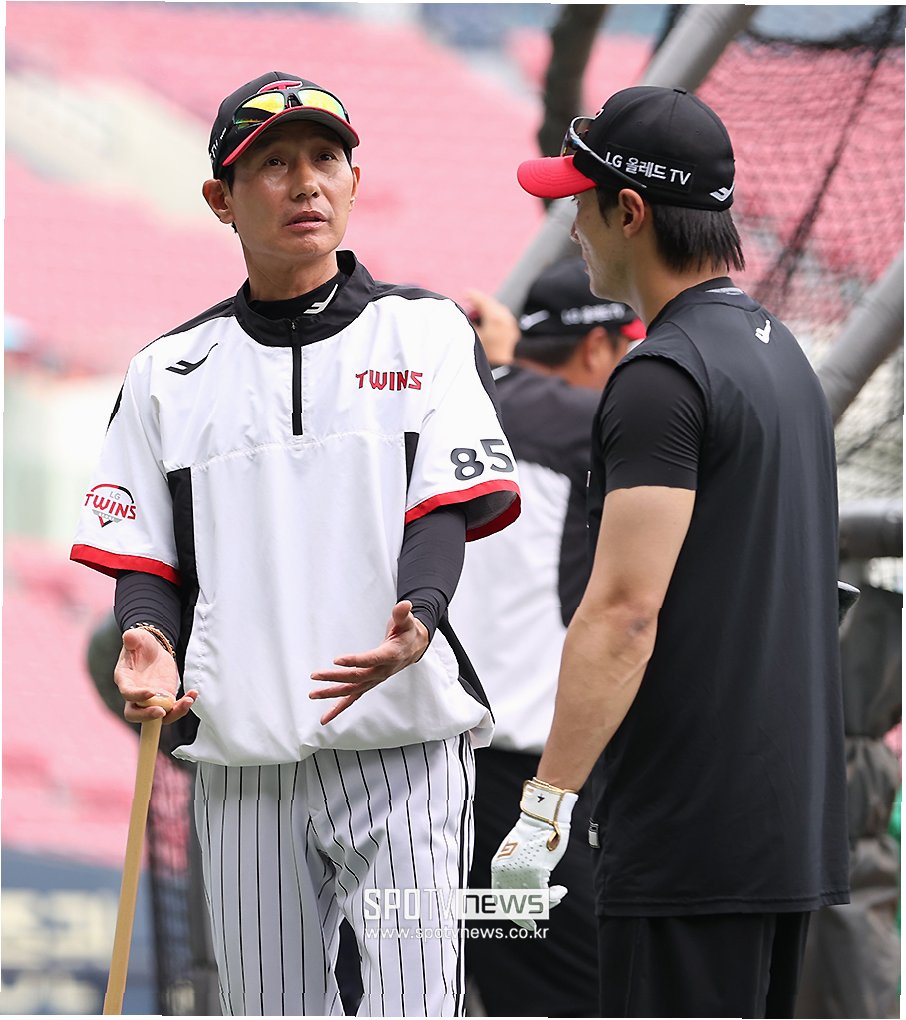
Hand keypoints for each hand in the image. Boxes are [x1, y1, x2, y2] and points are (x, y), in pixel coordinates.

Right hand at [114, 628, 196, 724]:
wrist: (152, 650)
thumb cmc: (141, 644)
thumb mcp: (137, 637)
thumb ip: (132, 637)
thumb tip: (129, 636)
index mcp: (125, 680)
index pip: (127, 693)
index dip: (137, 696)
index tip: (151, 692)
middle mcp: (135, 694)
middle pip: (135, 714)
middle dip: (147, 716)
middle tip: (162, 711)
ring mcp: (150, 700)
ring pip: (158, 716)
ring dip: (174, 712)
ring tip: (188, 701)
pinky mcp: (165, 700)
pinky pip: (173, 709)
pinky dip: (184, 705)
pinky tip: (193, 694)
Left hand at [310, 600, 428, 724]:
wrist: (413, 648)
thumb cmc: (407, 633)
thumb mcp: (406, 621)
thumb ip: (402, 614)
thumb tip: (404, 605)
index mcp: (390, 656)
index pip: (370, 660)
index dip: (354, 660)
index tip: (336, 660)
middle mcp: (382, 671)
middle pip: (356, 677)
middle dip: (335, 677)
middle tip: (316, 675)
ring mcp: (374, 680)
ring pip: (351, 690)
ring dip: (332, 694)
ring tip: (312, 694)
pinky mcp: (369, 684)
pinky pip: (353, 698)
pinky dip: (339, 708)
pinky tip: (325, 717)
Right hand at [466, 289, 519, 365]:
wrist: (501, 367)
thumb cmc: (485, 353)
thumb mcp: (472, 336)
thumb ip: (468, 321)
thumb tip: (462, 313)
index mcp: (494, 317)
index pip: (482, 300)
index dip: (472, 295)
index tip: (465, 294)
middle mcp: (505, 317)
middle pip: (490, 302)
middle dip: (479, 301)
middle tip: (469, 301)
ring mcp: (510, 323)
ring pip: (497, 308)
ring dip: (487, 308)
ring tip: (477, 312)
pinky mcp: (513, 329)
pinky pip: (502, 316)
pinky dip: (493, 314)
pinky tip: (487, 319)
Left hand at [490, 778, 577, 930]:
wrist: (542, 817)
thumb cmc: (534, 833)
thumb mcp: (516, 854)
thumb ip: (515, 872)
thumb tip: (524, 893)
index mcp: (498, 868)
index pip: (499, 899)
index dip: (510, 912)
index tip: (521, 920)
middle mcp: (505, 873)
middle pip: (513, 906)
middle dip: (524, 918)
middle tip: (533, 926)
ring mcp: (520, 874)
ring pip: (532, 903)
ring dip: (547, 903)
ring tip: (556, 895)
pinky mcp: (535, 873)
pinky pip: (545, 896)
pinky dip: (554, 897)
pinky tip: (561, 891)